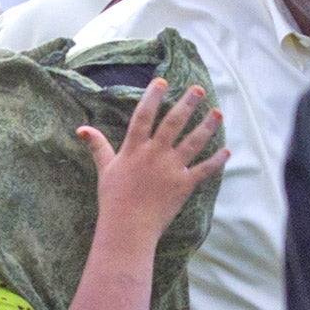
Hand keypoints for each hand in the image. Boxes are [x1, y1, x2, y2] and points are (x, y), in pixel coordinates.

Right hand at [77, 80, 227, 250]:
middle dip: (187, 104)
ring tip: (218, 113)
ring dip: (207, 126)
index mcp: (134, 149)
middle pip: (173, 123)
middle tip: (199, 89)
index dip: (152, 96)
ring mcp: (171, 169)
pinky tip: (226, 151)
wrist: (127, 228)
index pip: (143, 115)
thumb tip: (82, 129)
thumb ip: (98, 146)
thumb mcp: (104, 170)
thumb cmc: (113, 200)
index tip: (162, 80)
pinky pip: (203, 170)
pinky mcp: (183, 185)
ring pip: (193, 142)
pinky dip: (216, 161)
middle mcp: (154, 154)